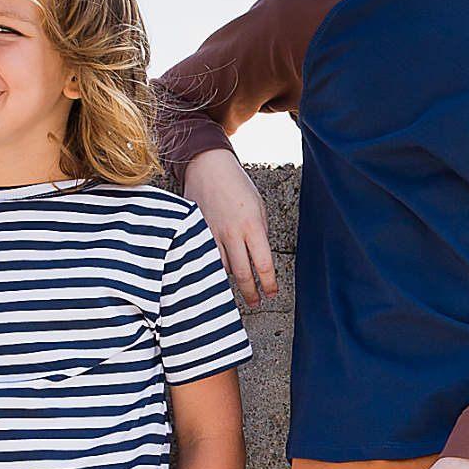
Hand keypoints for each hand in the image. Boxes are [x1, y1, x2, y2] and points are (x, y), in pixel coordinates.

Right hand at [185, 150, 278, 301]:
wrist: (207, 166)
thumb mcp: (258, 206)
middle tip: (255, 302)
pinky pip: (206, 258)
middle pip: (243, 274)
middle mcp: (232, 233)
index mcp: (252, 226)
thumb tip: (259, 257)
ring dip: (232, 280)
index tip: (270, 293)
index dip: (268, 284)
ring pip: (224, 268)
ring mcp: (213, 234)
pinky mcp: (197, 232)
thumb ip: (260, 233)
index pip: (263, 264)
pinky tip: (216, 275)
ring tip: (237, 290)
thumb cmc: (237, 184)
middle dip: (251, 292)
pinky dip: (213, 268)